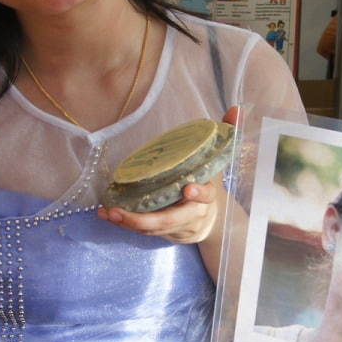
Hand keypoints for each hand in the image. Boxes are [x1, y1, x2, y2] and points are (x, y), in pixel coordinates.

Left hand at [97, 106, 240, 244]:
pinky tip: (105, 214)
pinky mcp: (163, 233)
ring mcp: (176, 227)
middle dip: (144, 220)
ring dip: (128, 222)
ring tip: (108, 212)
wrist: (211, 220)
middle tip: (120, 212)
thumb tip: (237, 109)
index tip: (188, 188)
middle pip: (170, 221)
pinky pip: (143, 231)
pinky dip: (123, 223)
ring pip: (152, 229)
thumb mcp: (219, 159)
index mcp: (208, 196)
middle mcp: (192, 215)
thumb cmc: (210, 181)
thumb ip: (228, 134)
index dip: (199, 193)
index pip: (207, 195)